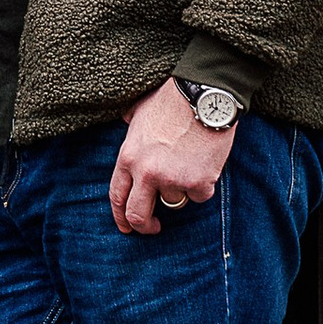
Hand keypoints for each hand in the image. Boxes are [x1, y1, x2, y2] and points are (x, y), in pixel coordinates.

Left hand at [110, 80, 237, 233]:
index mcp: (128, 157)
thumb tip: (128, 125)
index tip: (126, 227)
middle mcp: (146, 173)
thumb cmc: (171, 99)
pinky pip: (199, 195)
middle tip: (153, 228)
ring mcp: (172, 179)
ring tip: (189, 161)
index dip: (120, 216)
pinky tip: (205, 162)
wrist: (203, 95)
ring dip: (182, 188)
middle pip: (138, 214)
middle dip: (144, 226)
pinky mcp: (198, 182)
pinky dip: (204, 183)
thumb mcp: (138, 113)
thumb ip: (131, 130)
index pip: (117, 196)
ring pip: (175, 201)